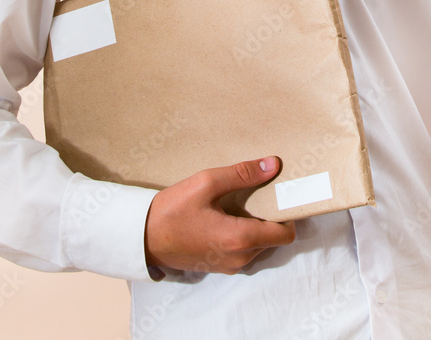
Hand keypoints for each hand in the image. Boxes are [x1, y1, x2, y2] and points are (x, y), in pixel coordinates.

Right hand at [144, 156, 295, 274]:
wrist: (142, 237)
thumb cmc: (173, 210)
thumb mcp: (206, 183)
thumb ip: (242, 174)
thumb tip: (273, 164)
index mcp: (240, 239)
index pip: (285, 234)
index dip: (288, 214)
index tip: (282, 195)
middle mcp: (239, 258)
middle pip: (274, 239)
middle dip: (272, 217)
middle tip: (261, 193)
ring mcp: (229, 266)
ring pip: (259, 246)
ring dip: (257, 227)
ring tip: (242, 202)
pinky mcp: (219, 266)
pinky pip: (244, 252)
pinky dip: (243, 235)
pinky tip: (228, 215)